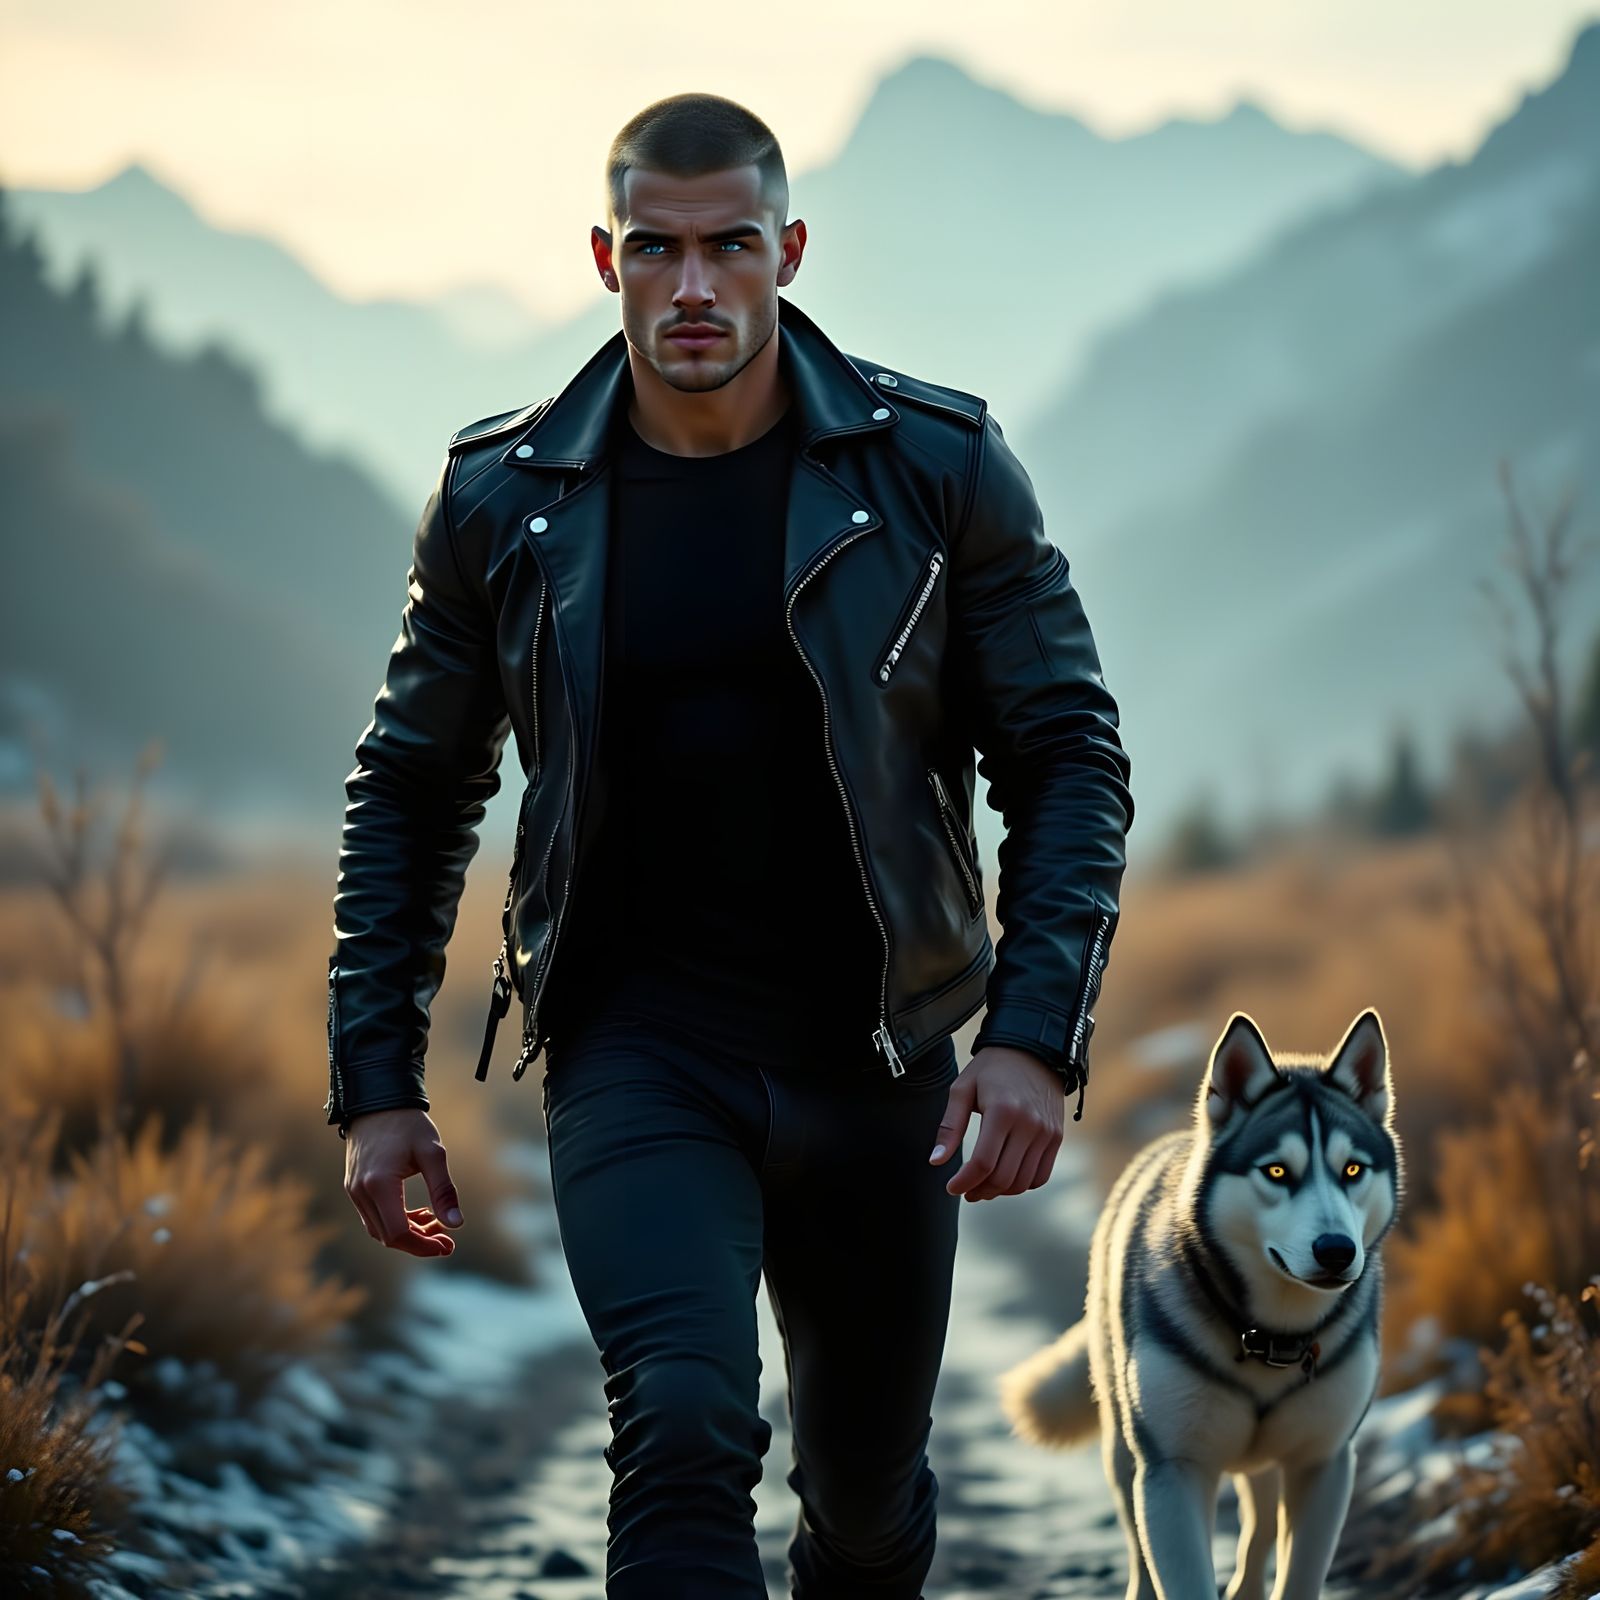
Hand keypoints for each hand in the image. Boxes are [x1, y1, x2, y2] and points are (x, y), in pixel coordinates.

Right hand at [343, 1107, 463, 1256]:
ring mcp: (354, 1191)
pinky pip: (374, 1216)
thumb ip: (443, 1190)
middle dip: (419, 1243)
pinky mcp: (354, 1186)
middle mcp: (361, 1192)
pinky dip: (395, 1221)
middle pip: (388, 1236)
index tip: (448, 1245)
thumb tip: (457, 1224)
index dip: (424, 1246)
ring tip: (436, 1224)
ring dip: (408, 1233)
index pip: (399, 1233)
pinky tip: (418, 1213)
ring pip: (379, 1229)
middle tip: (447, 1241)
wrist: (378, 1100)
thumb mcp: (433, 1153)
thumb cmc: (408, 1123)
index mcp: (380, 1185)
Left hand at [928, 1045, 1066, 1200]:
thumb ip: (950, 1126)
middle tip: (966, 1190)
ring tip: (983, 1186)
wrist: (1033, 1050)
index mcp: (1002, 1111)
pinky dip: (1022, 1184)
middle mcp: (1029, 1125)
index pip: (983, 1163)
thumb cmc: (992, 1068)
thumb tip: (935, 1161)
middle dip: (980, 1190)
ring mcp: (1046, 1133)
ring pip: (1022, 1182)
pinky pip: (1040, 1175)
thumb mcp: (963, 1088)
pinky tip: (1006, 1178)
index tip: (952, 1187)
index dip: (964, 1182)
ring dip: (1000, 1191)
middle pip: (1003, 1177)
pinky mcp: (1056, 1137)